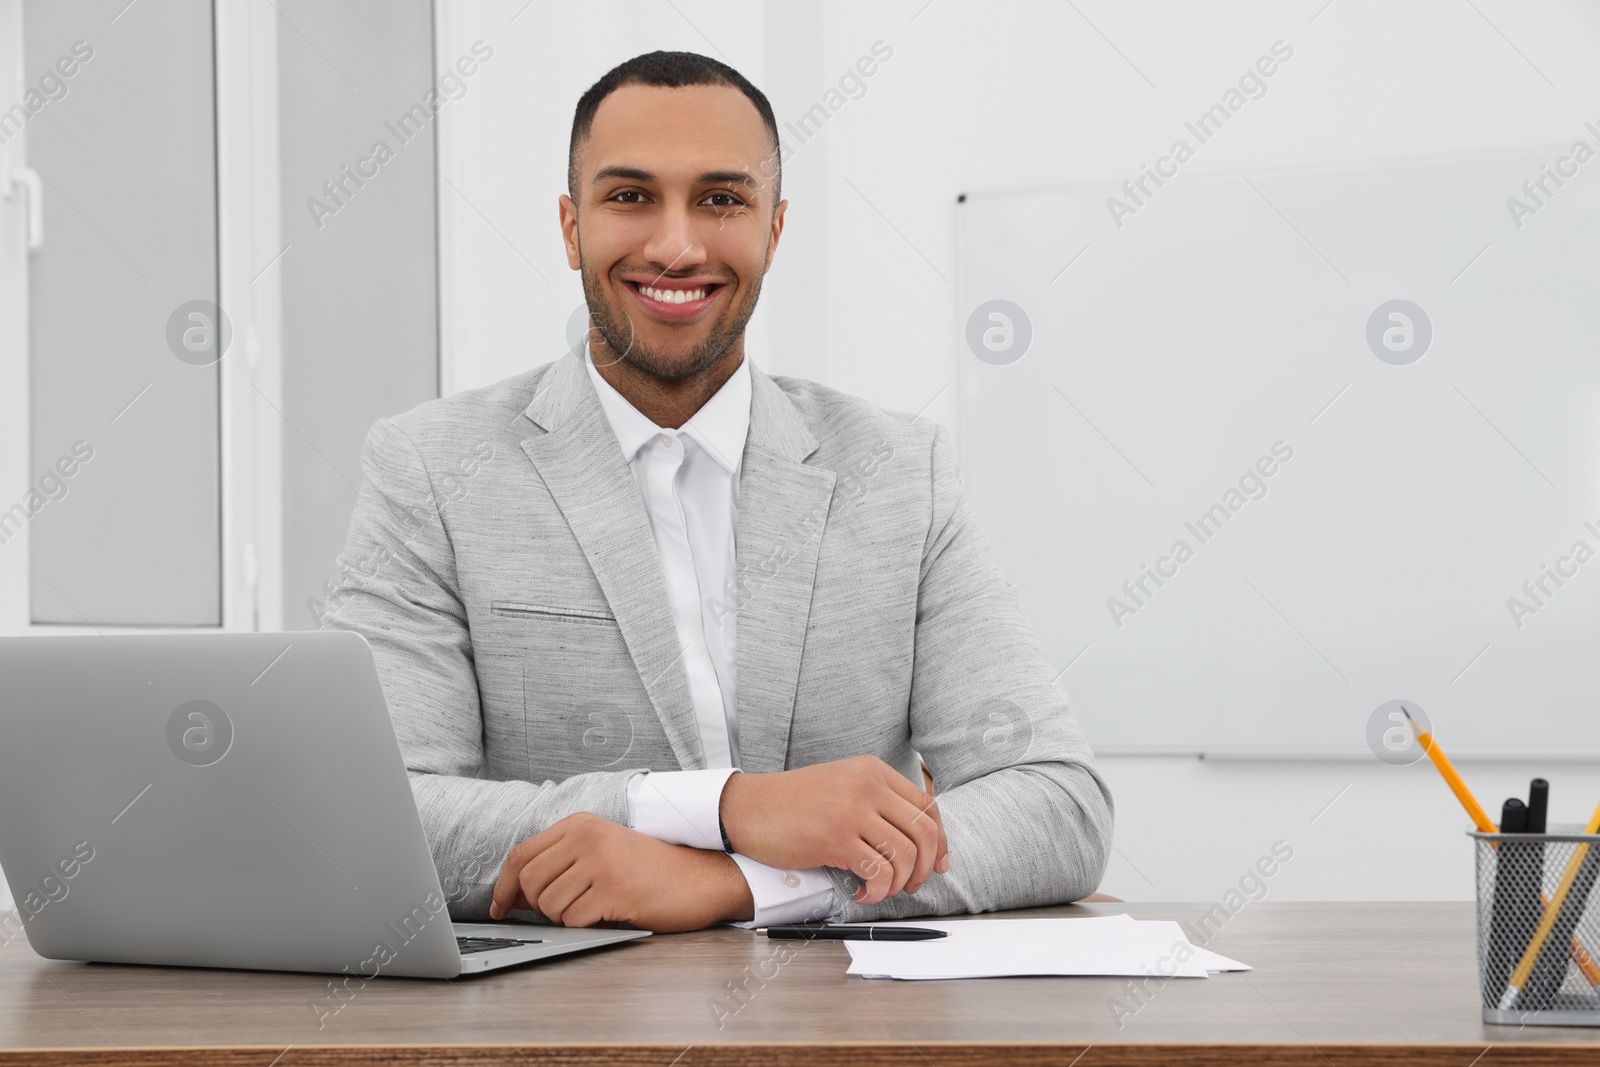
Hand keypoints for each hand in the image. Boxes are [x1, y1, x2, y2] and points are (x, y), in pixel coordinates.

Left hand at [488, 813, 753, 931]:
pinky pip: (574, 922)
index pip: (521, 855)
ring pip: (550, 906)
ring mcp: (600, 863)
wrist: (703, 878)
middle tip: (567, 910)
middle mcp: (586, 838)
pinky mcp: (613, 891)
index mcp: (580, 824)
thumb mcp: (603, 852)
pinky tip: (610, 915)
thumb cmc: (652, 870)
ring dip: (566, 919)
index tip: (500, 907)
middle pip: (529, 883)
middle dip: (538, 907)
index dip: (503, 886)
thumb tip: (513, 895)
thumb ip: (560, 864)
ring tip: (596, 909)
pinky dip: (586, 927)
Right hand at [718, 755, 949, 905]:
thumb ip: (876, 800)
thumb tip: (916, 838)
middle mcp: (868, 785)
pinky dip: (877, 891)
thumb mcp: (842, 785)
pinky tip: (861, 893)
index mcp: (873, 771)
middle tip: (912, 884)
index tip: (937, 863)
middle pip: (925, 831)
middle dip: (926, 867)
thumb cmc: (793, 804)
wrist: (748, 807)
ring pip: (905, 855)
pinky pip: (878, 872)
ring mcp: (852, 810)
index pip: (927, 805)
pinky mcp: (835, 838)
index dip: (940, 840)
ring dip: (900, 883)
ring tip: (880, 890)